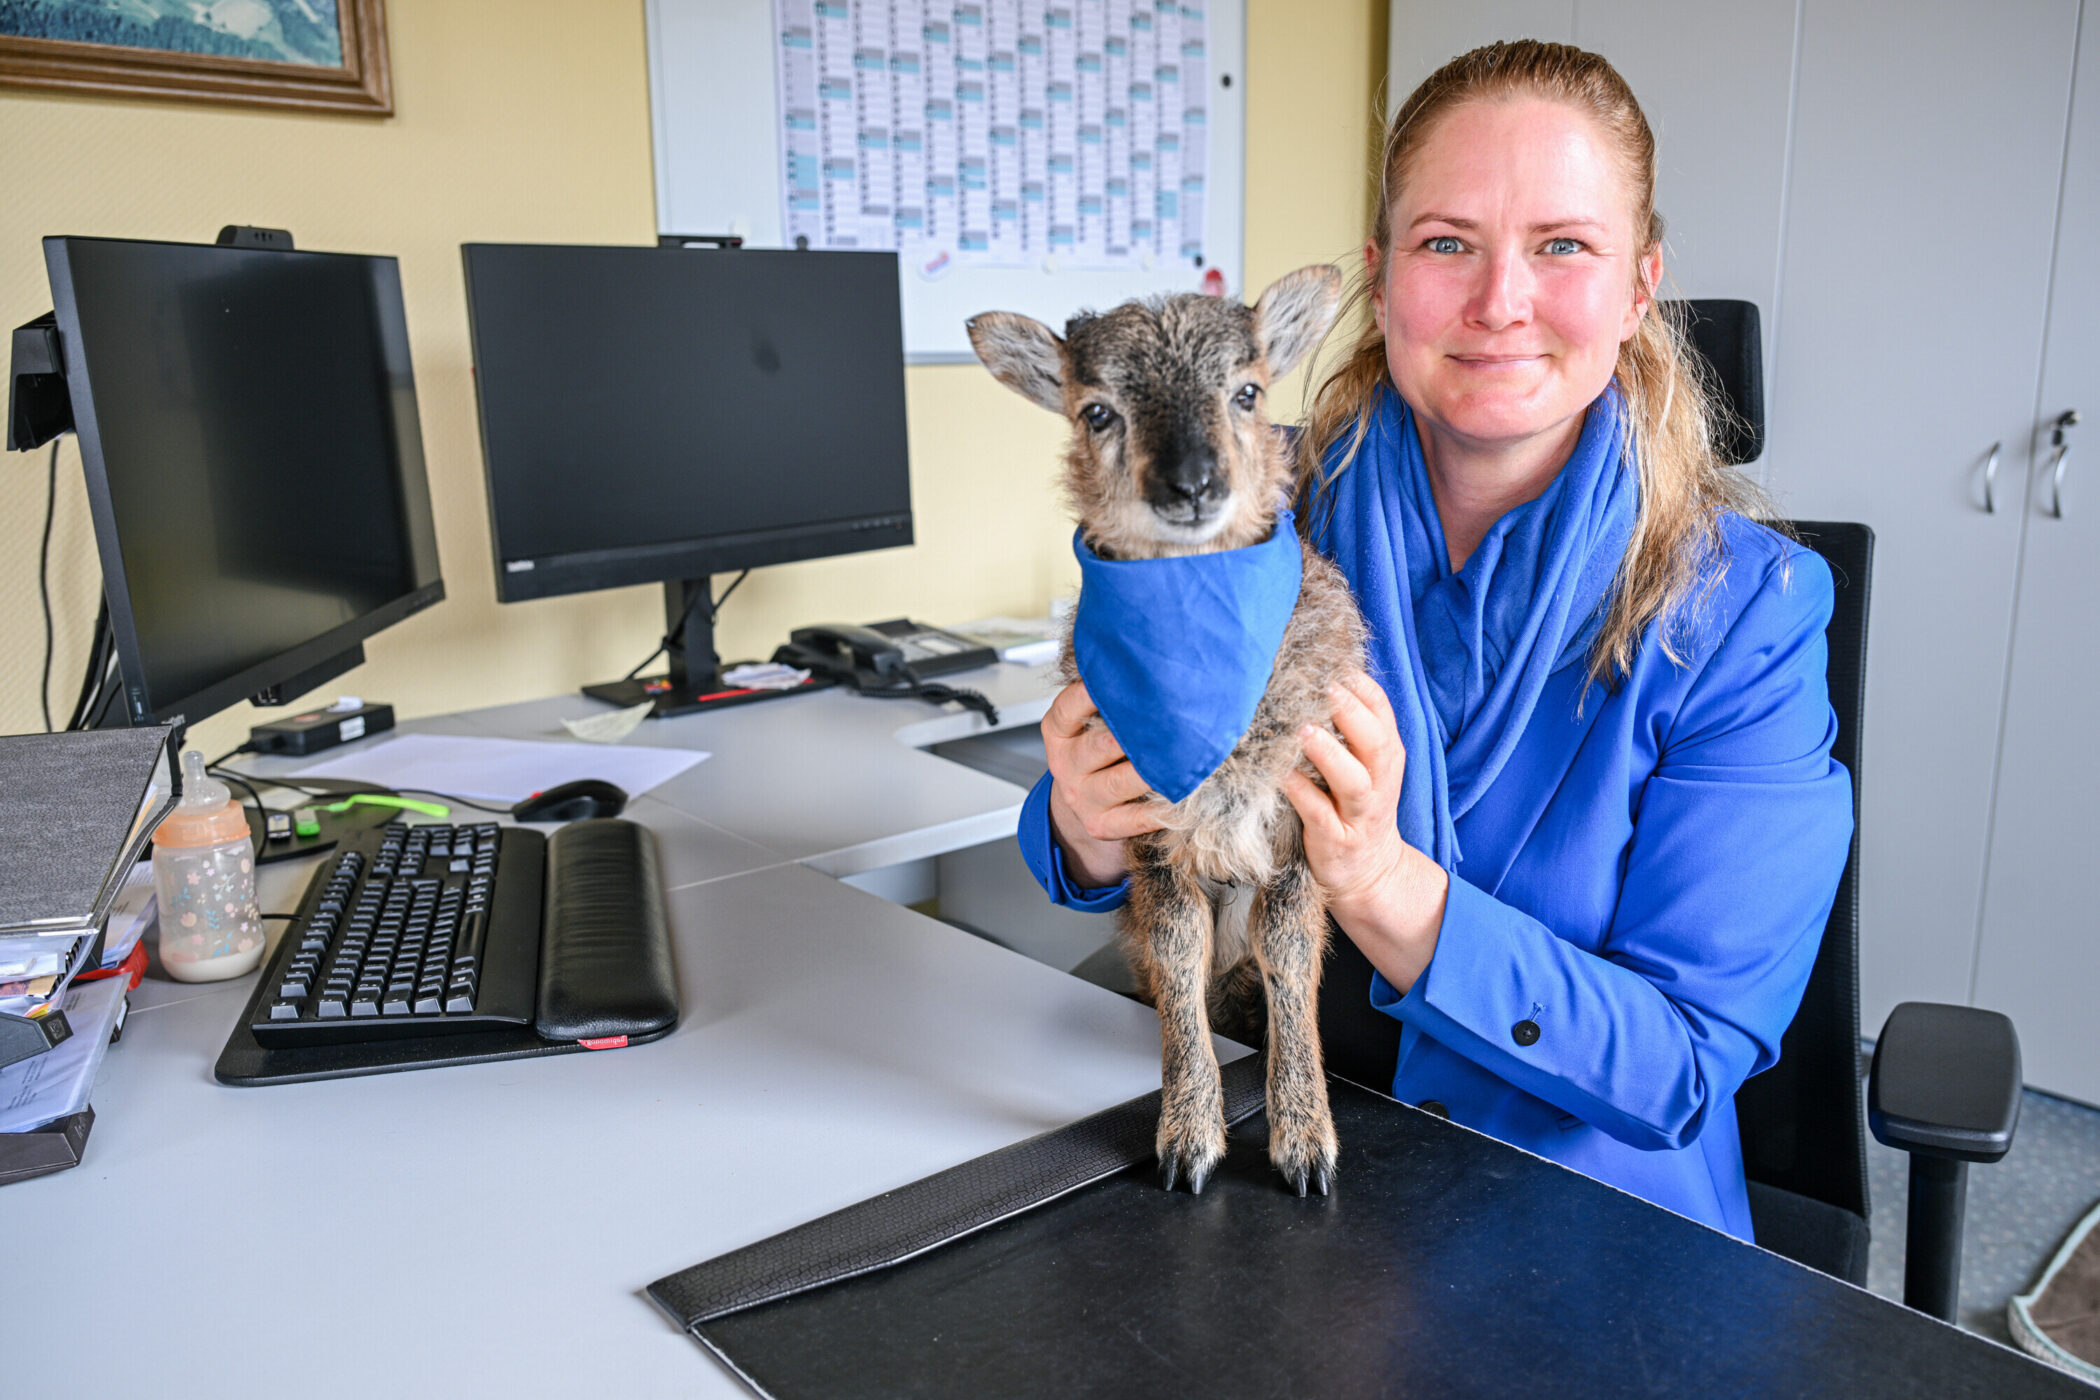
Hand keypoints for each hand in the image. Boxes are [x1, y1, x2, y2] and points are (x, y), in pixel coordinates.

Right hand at [1041, 680, 1165, 886]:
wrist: (1087, 801)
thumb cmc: (1100, 751)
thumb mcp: (1088, 722)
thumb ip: (1107, 700)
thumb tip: (1151, 667)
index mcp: (1059, 731)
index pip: (1069, 708)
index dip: (1092, 692)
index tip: (1124, 677)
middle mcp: (1066, 764)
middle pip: (1100, 745)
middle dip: (1136, 731)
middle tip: (1171, 716)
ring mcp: (1082, 797)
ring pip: (1120, 781)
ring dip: (1151, 769)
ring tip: (1182, 756)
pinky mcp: (1101, 825)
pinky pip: (1135, 818)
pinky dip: (1161, 809)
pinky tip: (1183, 795)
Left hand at [1282, 671, 1448, 991]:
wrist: (1368, 871)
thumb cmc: (1354, 805)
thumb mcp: (1362, 764)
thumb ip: (1347, 727)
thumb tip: (1311, 676)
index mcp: (1386, 755)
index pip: (1382, 711)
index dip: (1360, 685)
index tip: (1333, 662)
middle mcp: (1380, 781)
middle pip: (1376, 742)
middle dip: (1351, 712)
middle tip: (1323, 687)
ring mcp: (1361, 813)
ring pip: (1353, 780)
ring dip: (1329, 753)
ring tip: (1303, 731)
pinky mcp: (1337, 839)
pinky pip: (1319, 813)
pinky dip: (1301, 793)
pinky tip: (1281, 775)